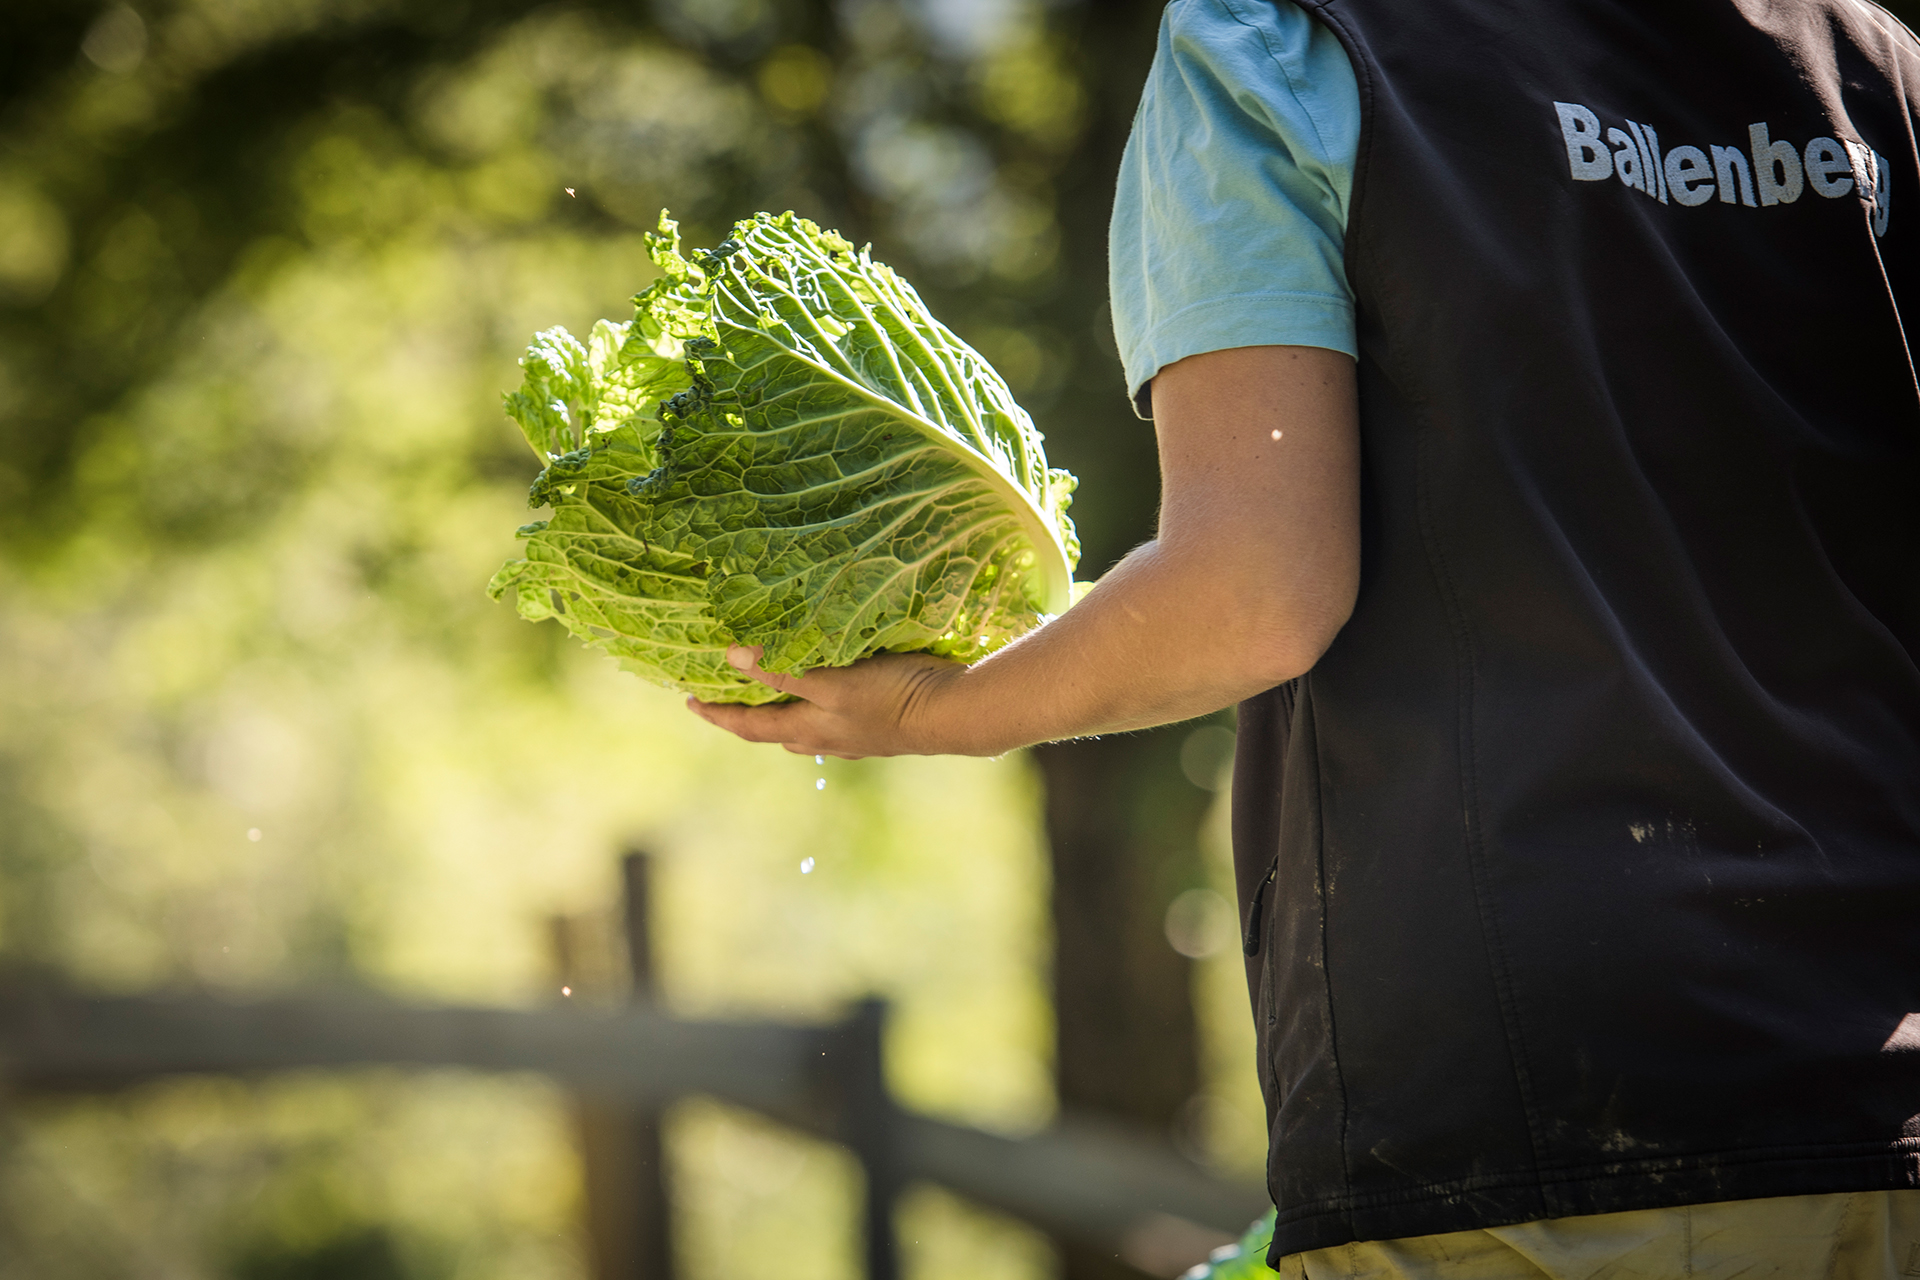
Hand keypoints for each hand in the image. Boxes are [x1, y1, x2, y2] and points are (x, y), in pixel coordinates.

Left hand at [688, 645, 969, 758]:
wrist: (952, 714)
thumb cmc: (889, 696)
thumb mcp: (831, 680)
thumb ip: (783, 671)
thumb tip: (732, 656)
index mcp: (808, 729)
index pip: (748, 725)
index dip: (717, 714)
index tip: (688, 701)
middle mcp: (826, 739)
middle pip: (773, 731)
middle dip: (747, 717)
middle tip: (726, 697)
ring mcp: (854, 737)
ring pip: (805, 729)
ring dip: (783, 715)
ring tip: (773, 696)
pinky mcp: (880, 727)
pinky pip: (836, 721)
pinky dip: (819, 709)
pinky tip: (832, 696)